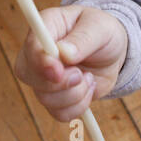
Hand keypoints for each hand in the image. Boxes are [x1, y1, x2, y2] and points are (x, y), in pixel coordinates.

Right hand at [13, 6, 127, 122]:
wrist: (113, 51)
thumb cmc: (103, 32)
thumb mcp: (100, 28)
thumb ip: (82, 39)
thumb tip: (64, 53)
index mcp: (46, 27)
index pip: (31, 47)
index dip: (41, 63)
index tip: (58, 71)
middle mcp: (38, 53)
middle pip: (28, 76)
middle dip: (59, 83)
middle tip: (82, 74)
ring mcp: (43, 76)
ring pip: (45, 98)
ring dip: (75, 94)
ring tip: (89, 77)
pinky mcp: (55, 96)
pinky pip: (58, 113)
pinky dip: (78, 106)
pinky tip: (88, 89)